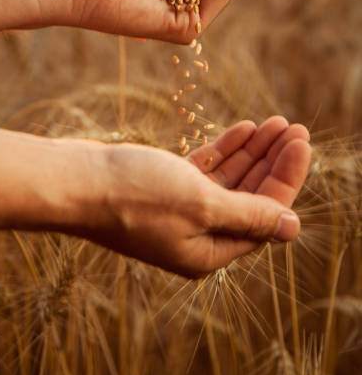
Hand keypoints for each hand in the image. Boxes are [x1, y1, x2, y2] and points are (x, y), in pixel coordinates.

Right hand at [88, 116, 309, 277]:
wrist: (73, 181)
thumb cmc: (133, 195)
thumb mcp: (201, 204)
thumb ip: (249, 214)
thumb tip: (291, 227)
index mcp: (209, 251)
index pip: (264, 215)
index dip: (286, 177)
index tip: (301, 141)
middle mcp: (197, 235)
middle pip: (250, 197)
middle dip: (273, 162)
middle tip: (295, 128)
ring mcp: (179, 211)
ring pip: (229, 180)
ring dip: (252, 152)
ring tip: (275, 123)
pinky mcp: (163, 188)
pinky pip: (205, 170)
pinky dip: (225, 150)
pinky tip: (244, 129)